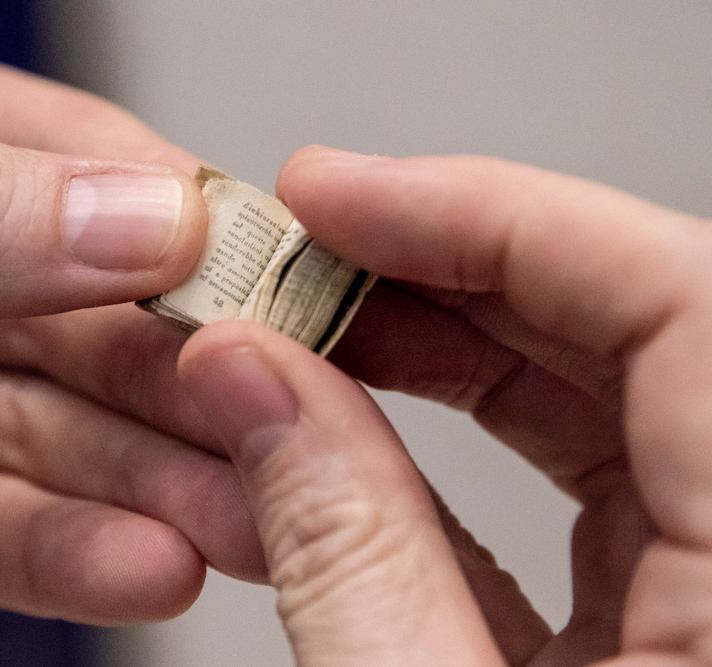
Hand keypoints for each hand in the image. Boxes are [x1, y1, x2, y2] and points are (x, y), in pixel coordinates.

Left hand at [0, 43, 262, 666]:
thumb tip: (137, 211)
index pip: (72, 166)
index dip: (174, 221)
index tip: (262, 274)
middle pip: (91, 314)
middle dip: (181, 379)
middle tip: (275, 420)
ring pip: (69, 433)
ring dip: (158, 480)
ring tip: (241, 516)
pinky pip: (14, 527)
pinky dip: (80, 552)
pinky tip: (153, 564)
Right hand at [178, 146, 711, 665]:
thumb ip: (342, 549)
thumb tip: (251, 384)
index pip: (680, 303)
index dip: (500, 221)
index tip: (345, 202)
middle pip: (635, 328)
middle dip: (448, 271)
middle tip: (309, 254)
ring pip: (603, 402)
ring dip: (445, 351)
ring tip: (314, 334)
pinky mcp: (671, 621)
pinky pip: (580, 492)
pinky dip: (454, 453)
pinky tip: (354, 436)